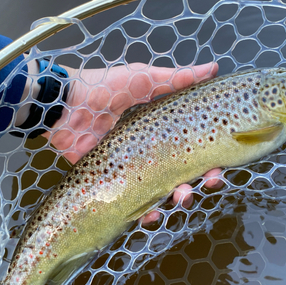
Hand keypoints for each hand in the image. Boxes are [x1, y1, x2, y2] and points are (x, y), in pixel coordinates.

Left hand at [42, 62, 221, 223]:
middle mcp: (150, 153)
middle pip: (180, 174)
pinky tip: (153, 216)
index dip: (208, 161)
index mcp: (160, 131)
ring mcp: (131, 170)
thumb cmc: (107, 87)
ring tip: (181, 198)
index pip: (191, 150)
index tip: (219, 167)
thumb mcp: (144, 79)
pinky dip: (145, 214)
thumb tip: (213, 68)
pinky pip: (132, 204)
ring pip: (161, 193)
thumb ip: (176, 78)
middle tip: (207, 184)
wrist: (66, 105)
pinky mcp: (111, 183)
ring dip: (177, 199)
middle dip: (197, 183)